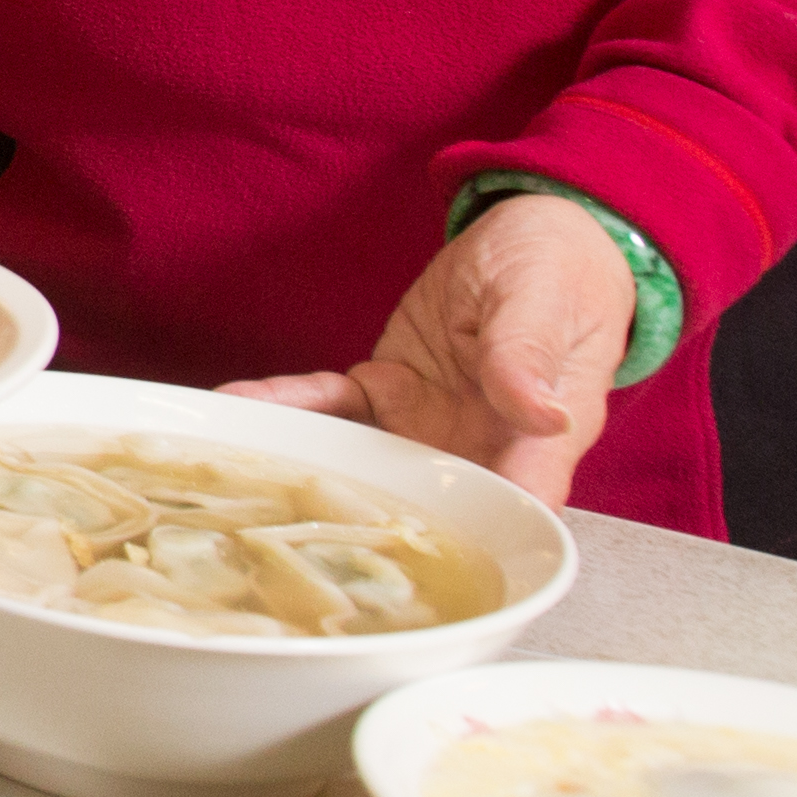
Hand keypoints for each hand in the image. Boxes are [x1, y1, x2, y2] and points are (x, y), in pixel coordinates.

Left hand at [225, 196, 637, 505]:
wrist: (528, 239)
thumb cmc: (561, 270)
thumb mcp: (544, 301)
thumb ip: (530, 358)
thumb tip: (545, 417)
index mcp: (538, 440)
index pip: (515, 507)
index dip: (472, 541)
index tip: (406, 557)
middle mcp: (482, 449)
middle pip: (425, 507)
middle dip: (357, 521)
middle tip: (285, 522)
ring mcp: (429, 427)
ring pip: (362, 462)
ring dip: (302, 461)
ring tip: (235, 458)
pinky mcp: (388, 393)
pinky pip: (335, 406)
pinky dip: (289, 405)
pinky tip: (243, 402)